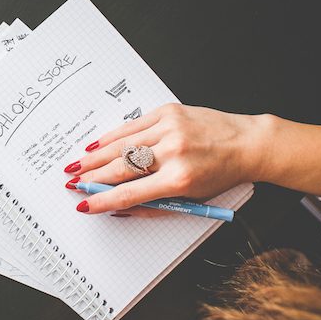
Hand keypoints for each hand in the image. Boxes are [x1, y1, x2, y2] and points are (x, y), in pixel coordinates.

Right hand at [66, 104, 265, 214]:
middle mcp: (173, 152)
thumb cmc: (221, 174)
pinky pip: (132, 126)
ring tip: (76, 166)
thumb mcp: (191, 199)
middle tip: (73, 184)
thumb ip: (152, 205)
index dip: (102, 200)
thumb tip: (118, 207)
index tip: (84, 204)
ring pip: (121, 145)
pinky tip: (96, 146)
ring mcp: (169, 129)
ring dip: (94, 158)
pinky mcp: (168, 112)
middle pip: (120, 168)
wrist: (247, 143)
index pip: (130, 193)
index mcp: (179, 179)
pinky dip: (111, 137)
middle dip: (92, 178)